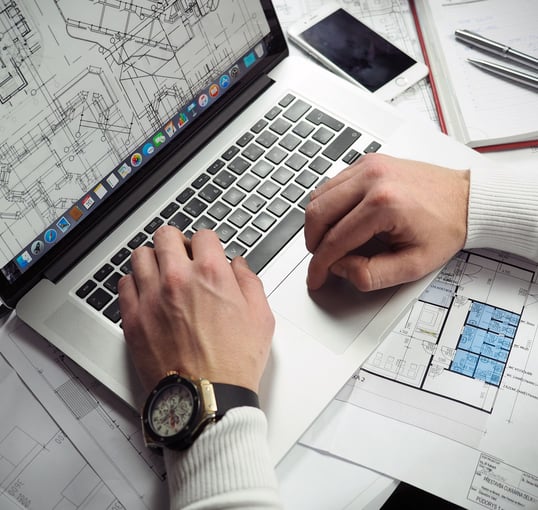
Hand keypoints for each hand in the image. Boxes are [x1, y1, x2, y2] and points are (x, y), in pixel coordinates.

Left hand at [118, 226, 273, 393]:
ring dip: (153, 258)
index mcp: (211, 274)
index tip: (206, 251)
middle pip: (166, 235)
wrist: (207, 399)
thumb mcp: (261, 317)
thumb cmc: (234, 363)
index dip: (208, 242)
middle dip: (177, 241)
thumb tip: (239, 266)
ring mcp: (151, 298)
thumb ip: (250, 282)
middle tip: (182, 254)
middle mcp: (177, 280)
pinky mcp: (134, 319)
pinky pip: (124, 285)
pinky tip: (147, 291)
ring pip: (140, 255)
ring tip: (162, 271)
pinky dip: (135, 282)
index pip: (203, 235)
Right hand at [305, 153, 468, 290]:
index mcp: (384, 204)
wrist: (466, 199)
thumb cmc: (446, 227)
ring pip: (319, 196)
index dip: (319, 265)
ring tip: (328, 242)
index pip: (335, 240)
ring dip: (317, 223)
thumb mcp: (414, 265)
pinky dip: (327, 204)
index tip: (315, 277)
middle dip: (312, 242)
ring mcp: (368, 166)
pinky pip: (331, 184)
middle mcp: (372, 178)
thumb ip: (371, 275)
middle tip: (319, 260)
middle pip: (317, 213)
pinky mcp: (367, 162)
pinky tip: (338, 220)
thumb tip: (340, 268)